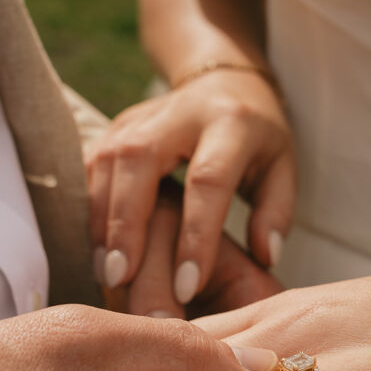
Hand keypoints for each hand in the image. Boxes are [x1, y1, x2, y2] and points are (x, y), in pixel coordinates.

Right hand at [87, 70, 294, 303]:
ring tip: (107, 274)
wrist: (224, 81)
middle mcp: (179, 113)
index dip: (195, 237)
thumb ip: (275, 213)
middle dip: (127, 224)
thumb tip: (264, 257)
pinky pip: (91, 166)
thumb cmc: (257, 140)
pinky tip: (95, 249)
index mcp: (230, 123)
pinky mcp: (115, 125)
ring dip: (101, 221)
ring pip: (107, 162)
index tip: (187, 288)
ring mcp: (140, 116)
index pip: (208, 181)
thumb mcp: (281, 169)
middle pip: (140, 162)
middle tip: (122, 279)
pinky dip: (89, 209)